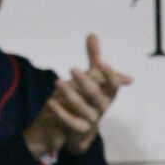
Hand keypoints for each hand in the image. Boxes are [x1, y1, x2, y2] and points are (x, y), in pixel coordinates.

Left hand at [24, 34, 131, 156]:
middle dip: (86, 82)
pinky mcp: (79, 130)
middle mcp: (101, 107)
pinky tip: (50, 102)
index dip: (110, 75)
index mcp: (106, 94)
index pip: (114, 85)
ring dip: (70, 95)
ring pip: (84, 109)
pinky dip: (61, 113)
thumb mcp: (90, 78)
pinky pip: (72, 123)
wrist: (77, 129)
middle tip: (72, 67)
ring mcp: (91, 120)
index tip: (102, 62)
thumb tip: (92, 34)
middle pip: (98, 96)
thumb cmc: (86, 98)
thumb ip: (92, 58)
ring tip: (56, 81)